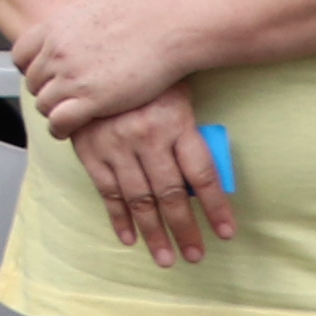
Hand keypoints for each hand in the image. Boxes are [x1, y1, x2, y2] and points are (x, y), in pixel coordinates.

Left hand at [10, 0, 204, 135]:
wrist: (177, 25)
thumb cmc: (149, 1)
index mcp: (55, 25)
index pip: (19, 53)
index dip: (31, 65)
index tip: (46, 72)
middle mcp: (56, 51)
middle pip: (31, 80)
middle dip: (44, 88)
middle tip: (62, 95)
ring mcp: (72, 77)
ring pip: (43, 103)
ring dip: (53, 110)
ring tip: (69, 113)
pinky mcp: (92, 100)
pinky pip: (60, 122)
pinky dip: (62, 128)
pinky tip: (73, 128)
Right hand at [67, 86, 229, 262]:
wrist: (95, 57)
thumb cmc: (148, 80)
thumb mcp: (179, 98)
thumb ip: (190, 136)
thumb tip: (207, 181)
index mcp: (175, 123)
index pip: (202, 175)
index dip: (215, 207)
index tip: (225, 233)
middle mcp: (146, 138)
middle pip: (171, 193)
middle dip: (185, 229)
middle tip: (195, 256)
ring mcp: (115, 146)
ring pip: (139, 198)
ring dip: (154, 232)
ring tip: (167, 257)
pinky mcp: (90, 151)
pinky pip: (107, 191)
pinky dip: (118, 217)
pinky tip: (130, 238)